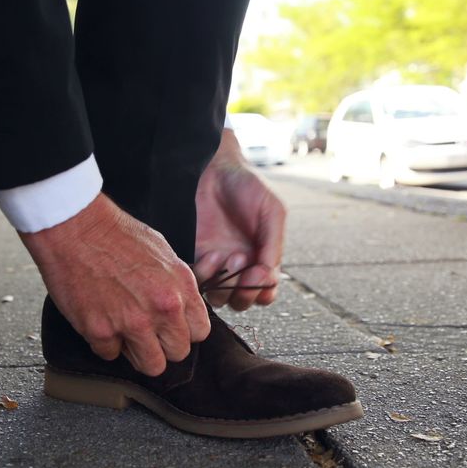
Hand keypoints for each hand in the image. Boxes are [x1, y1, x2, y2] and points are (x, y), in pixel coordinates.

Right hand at [20, 194, 209, 376]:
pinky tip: (99, 319)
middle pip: (177, 353)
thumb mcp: (162, 252)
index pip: (199, 332)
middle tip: (146, 332)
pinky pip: (110, 355)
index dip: (183, 330)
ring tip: (124, 333)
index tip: (170, 326)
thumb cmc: (114, 234)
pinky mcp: (100, 331)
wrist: (75, 227)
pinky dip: (104, 342)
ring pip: (151, 366)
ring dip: (137, 352)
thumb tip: (181, 309)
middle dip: (162, 345)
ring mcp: (132, 323)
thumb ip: (176, 285)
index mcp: (180, 287)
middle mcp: (162, 308)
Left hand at [194, 128, 285, 310]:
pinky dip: (205, 274)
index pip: (264, 292)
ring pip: (218, 297)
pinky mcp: (192, 256)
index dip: (263, 292)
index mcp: (260, 258)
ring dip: (225, 283)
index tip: (260, 275)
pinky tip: (212, 253)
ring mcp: (214, 263)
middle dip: (244, 292)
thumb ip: (274, 245)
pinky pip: (196, 281)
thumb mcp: (272, 211)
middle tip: (243, 266)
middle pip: (241, 301)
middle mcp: (237, 266)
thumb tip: (269, 278)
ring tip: (228, 256)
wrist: (212, 166)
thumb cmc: (246, 185)